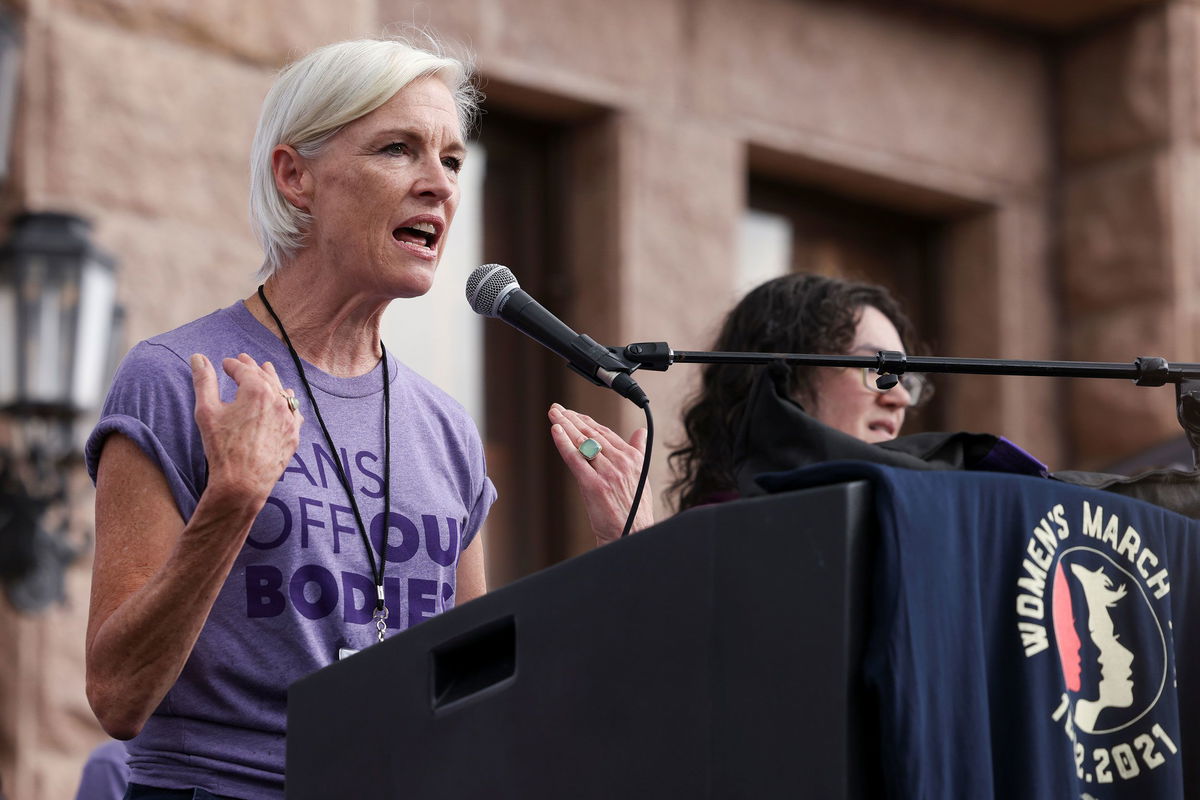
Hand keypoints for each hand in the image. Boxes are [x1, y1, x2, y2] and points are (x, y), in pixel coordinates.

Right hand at [191, 353, 303, 505]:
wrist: (243, 482)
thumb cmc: (222, 447)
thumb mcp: (207, 411)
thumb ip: (204, 381)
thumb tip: (197, 357)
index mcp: (257, 390)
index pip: (244, 370)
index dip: (233, 365)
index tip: (226, 363)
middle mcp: (278, 400)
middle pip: (265, 377)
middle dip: (253, 367)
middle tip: (245, 359)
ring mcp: (289, 418)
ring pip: (282, 391)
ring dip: (272, 380)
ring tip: (267, 370)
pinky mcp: (294, 434)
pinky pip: (294, 411)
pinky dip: (288, 401)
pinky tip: (287, 398)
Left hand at [548, 403, 653, 545]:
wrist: (632, 535)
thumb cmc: (634, 510)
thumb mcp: (641, 477)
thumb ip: (638, 451)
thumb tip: (640, 432)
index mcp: (633, 457)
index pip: (605, 433)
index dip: (586, 421)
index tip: (572, 414)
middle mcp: (621, 462)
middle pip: (592, 434)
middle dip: (572, 419)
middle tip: (557, 409)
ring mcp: (607, 473)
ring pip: (582, 442)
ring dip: (565, 425)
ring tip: (553, 414)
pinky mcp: (593, 485)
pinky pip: (575, 459)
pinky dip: (564, 443)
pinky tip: (555, 431)